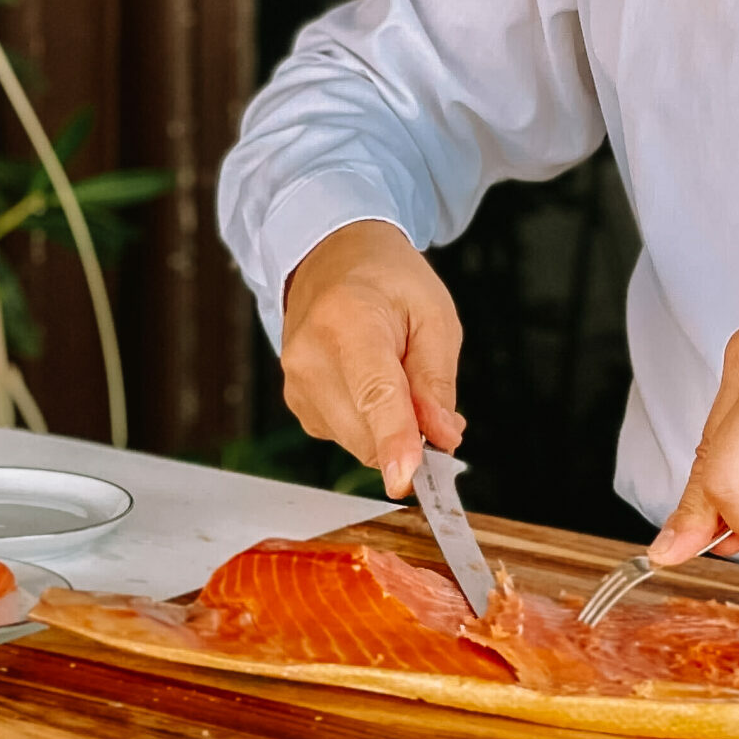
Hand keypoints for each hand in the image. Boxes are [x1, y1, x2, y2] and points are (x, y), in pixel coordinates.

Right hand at [280, 220, 465, 499]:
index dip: (394, 439)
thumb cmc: (388, 281)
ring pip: (358, 443)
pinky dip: (370, 425)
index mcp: (348, 320)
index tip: (406, 478)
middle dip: (410, 433)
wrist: (333, 260)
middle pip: (367, 431)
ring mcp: (296, 383)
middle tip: (430, 398)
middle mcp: (310, 355)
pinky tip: (371, 384)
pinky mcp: (296, 404)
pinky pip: (345, 438)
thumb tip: (442, 437)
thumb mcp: (434, 313)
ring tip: (396, 374)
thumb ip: (437, 379)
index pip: (374, 392)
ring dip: (389, 429)